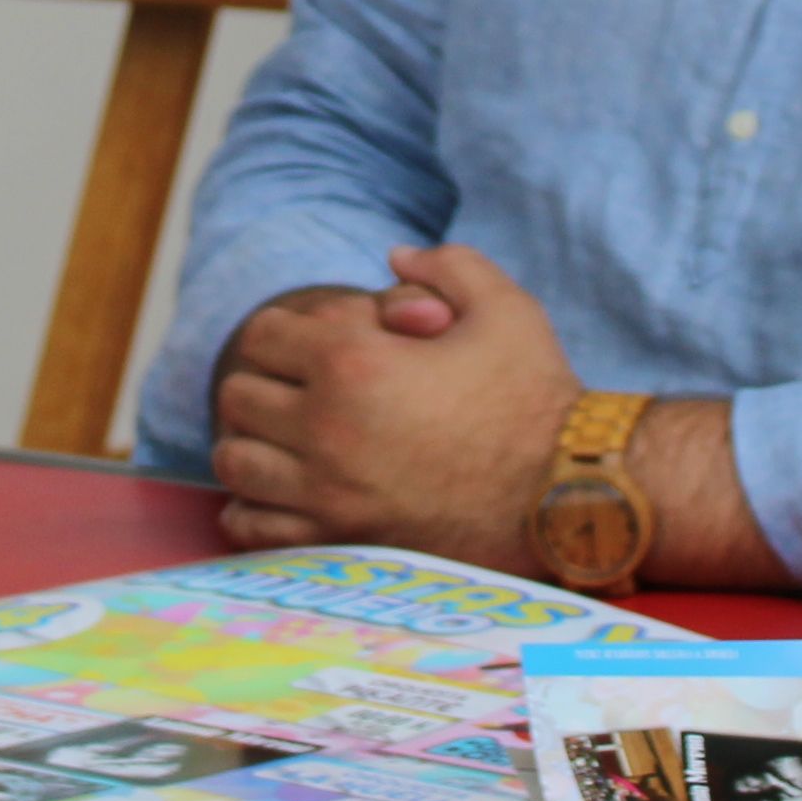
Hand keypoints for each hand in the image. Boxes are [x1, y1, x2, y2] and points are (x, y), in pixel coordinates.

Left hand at [205, 248, 577, 567]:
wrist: (567, 498)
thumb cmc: (536, 398)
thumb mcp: (504, 308)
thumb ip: (447, 266)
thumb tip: (395, 257)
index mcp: (354, 362)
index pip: (263, 335)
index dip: (287, 333)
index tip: (316, 345)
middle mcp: (325, 427)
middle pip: (238, 396)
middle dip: (267, 385)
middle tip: (303, 392)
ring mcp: (325, 492)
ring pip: (235, 461)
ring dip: (255, 445)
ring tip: (290, 443)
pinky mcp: (336, 542)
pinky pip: (251, 525)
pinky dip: (255, 508)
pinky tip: (288, 495)